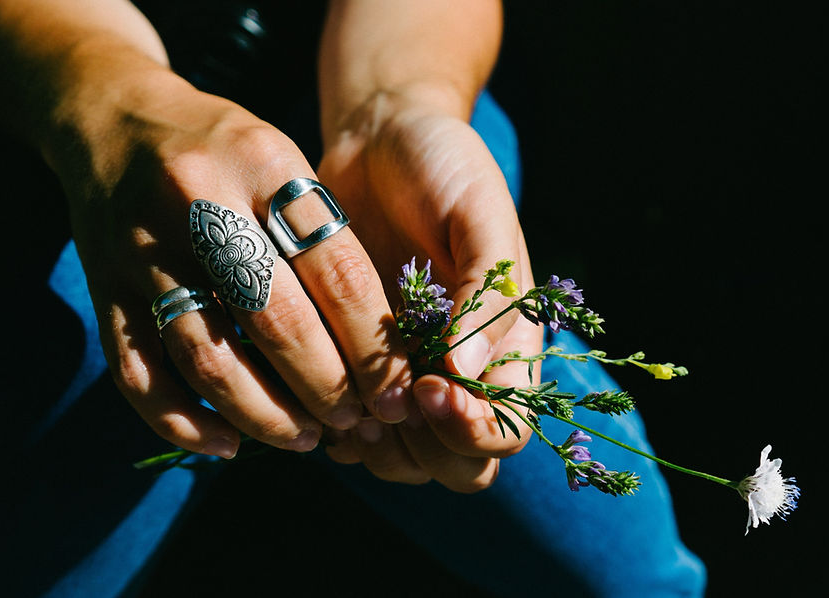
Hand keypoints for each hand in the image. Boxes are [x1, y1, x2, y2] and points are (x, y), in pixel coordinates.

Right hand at [51, 72, 413, 457]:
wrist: (110, 117)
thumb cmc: (221, 146)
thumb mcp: (281, 158)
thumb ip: (323, 234)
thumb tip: (376, 344)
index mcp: (263, 165)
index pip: (336, 272)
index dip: (373, 344)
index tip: (395, 390)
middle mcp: (198, 205)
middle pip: (277, 322)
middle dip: (326, 387)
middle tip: (353, 420)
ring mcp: (142, 251)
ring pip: (209, 360)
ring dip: (263, 414)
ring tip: (304, 438)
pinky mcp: (102, 288)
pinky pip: (138, 375)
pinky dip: (182, 423)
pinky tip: (226, 445)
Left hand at [316, 91, 542, 491]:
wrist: (379, 136)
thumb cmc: (442, 164)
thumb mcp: (478, 211)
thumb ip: (485, 292)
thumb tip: (467, 373)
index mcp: (507, 343)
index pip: (509, 429)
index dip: (475, 428)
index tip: (435, 385)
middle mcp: (461, 373)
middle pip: (460, 467)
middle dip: (427, 450)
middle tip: (393, 401)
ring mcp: (406, 375)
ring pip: (404, 463)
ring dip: (379, 450)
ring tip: (352, 399)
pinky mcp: (357, 366)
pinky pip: (351, 433)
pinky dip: (337, 429)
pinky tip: (319, 387)